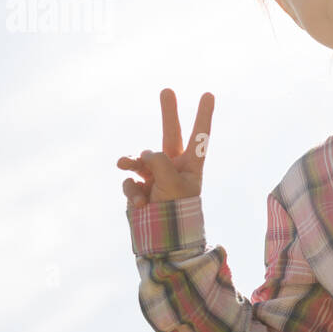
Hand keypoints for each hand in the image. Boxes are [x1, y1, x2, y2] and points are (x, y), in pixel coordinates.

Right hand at [117, 89, 214, 209]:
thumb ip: (160, 162)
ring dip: (131, 160)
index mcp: (191, 165)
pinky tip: (138, 201)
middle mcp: (174, 167)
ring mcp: (155, 176)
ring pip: (140, 158)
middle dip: (168, 113)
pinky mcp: (139, 187)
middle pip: (170, 134)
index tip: (208, 94)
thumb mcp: (173, 183)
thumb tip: (143, 154)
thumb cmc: (176, 212)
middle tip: (167, 90)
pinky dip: (131, 188)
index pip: (199, 136)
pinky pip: (130, 180)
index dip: (203, 115)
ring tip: (123, 164)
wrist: (163, 241)